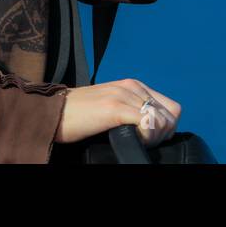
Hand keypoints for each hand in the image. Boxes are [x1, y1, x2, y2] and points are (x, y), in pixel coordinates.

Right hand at [55, 78, 180, 147]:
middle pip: (171, 115)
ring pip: (162, 120)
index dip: (167, 126)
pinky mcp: (115, 108)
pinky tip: (131, 138)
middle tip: (145, 142)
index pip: (171, 107)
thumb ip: (132, 109)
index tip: (151, 138)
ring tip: (137, 140)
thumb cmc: (80, 115)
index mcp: (133, 85)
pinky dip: (146, 136)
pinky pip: (147, 123)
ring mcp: (123, 95)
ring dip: (154, 136)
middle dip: (163, 133)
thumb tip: (153, 127)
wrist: (54, 112)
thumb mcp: (112, 106)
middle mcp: (131, 86)